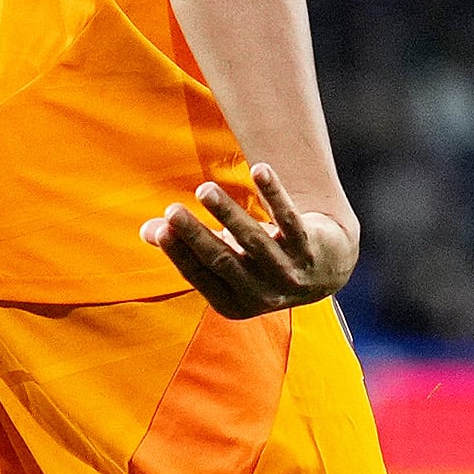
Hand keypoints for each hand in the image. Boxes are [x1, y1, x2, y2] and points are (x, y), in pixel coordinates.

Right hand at [140, 163, 356, 319]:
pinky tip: (259, 170)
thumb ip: (186, 248)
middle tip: (172, 209)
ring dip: (229, 213)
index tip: (162, 225)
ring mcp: (290, 273)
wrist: (326, 268)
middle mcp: (264, 294)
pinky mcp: (311, 247)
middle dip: (197, 235)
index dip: (181, 253)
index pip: (201, 277)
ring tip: (205, 190)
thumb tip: (146, 231)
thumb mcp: (223, 261)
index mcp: (235, 304)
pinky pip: (290, 219)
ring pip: (255, 240)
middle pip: (225, 260)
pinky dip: (274, 194)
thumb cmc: (259, 263)